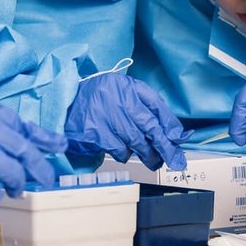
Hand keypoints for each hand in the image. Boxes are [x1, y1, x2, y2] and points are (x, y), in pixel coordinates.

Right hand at [64, 72, 189, 170]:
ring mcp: (104, 117)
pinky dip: (125, 153)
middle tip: (173, 159)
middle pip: (148, 126)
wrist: (66, 104)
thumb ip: (149, 107)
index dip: (170, 124)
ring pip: (135, 141)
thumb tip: (172, 131)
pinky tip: (123, 149)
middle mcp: (115, 99)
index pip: (155, 105)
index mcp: (125, 86)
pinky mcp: (94, 134)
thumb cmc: (100, 99)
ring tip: (151, 159)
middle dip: (164, 146)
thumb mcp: (124, 94)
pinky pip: (119, 150)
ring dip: (146, 154)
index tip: (179, 139)